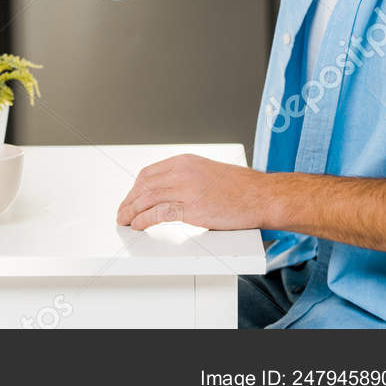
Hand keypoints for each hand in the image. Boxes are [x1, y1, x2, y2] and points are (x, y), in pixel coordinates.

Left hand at [116, 154, 271, 230]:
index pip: (149, 173)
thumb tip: (169, 191)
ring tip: (125, 221)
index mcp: (185, 161)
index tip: (130, 198)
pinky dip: (144, 219)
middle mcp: (183, 172)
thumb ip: (187, 178)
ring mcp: (187, 189)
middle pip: (144, 185)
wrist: (263, 196)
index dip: (135, 188)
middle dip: (129, 200)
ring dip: (132, 211)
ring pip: (147, 198)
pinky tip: (139, 224)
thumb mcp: (208, 172)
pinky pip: (159, 213)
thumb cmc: (242, 188)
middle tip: (122, 212)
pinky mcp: (193, 208)